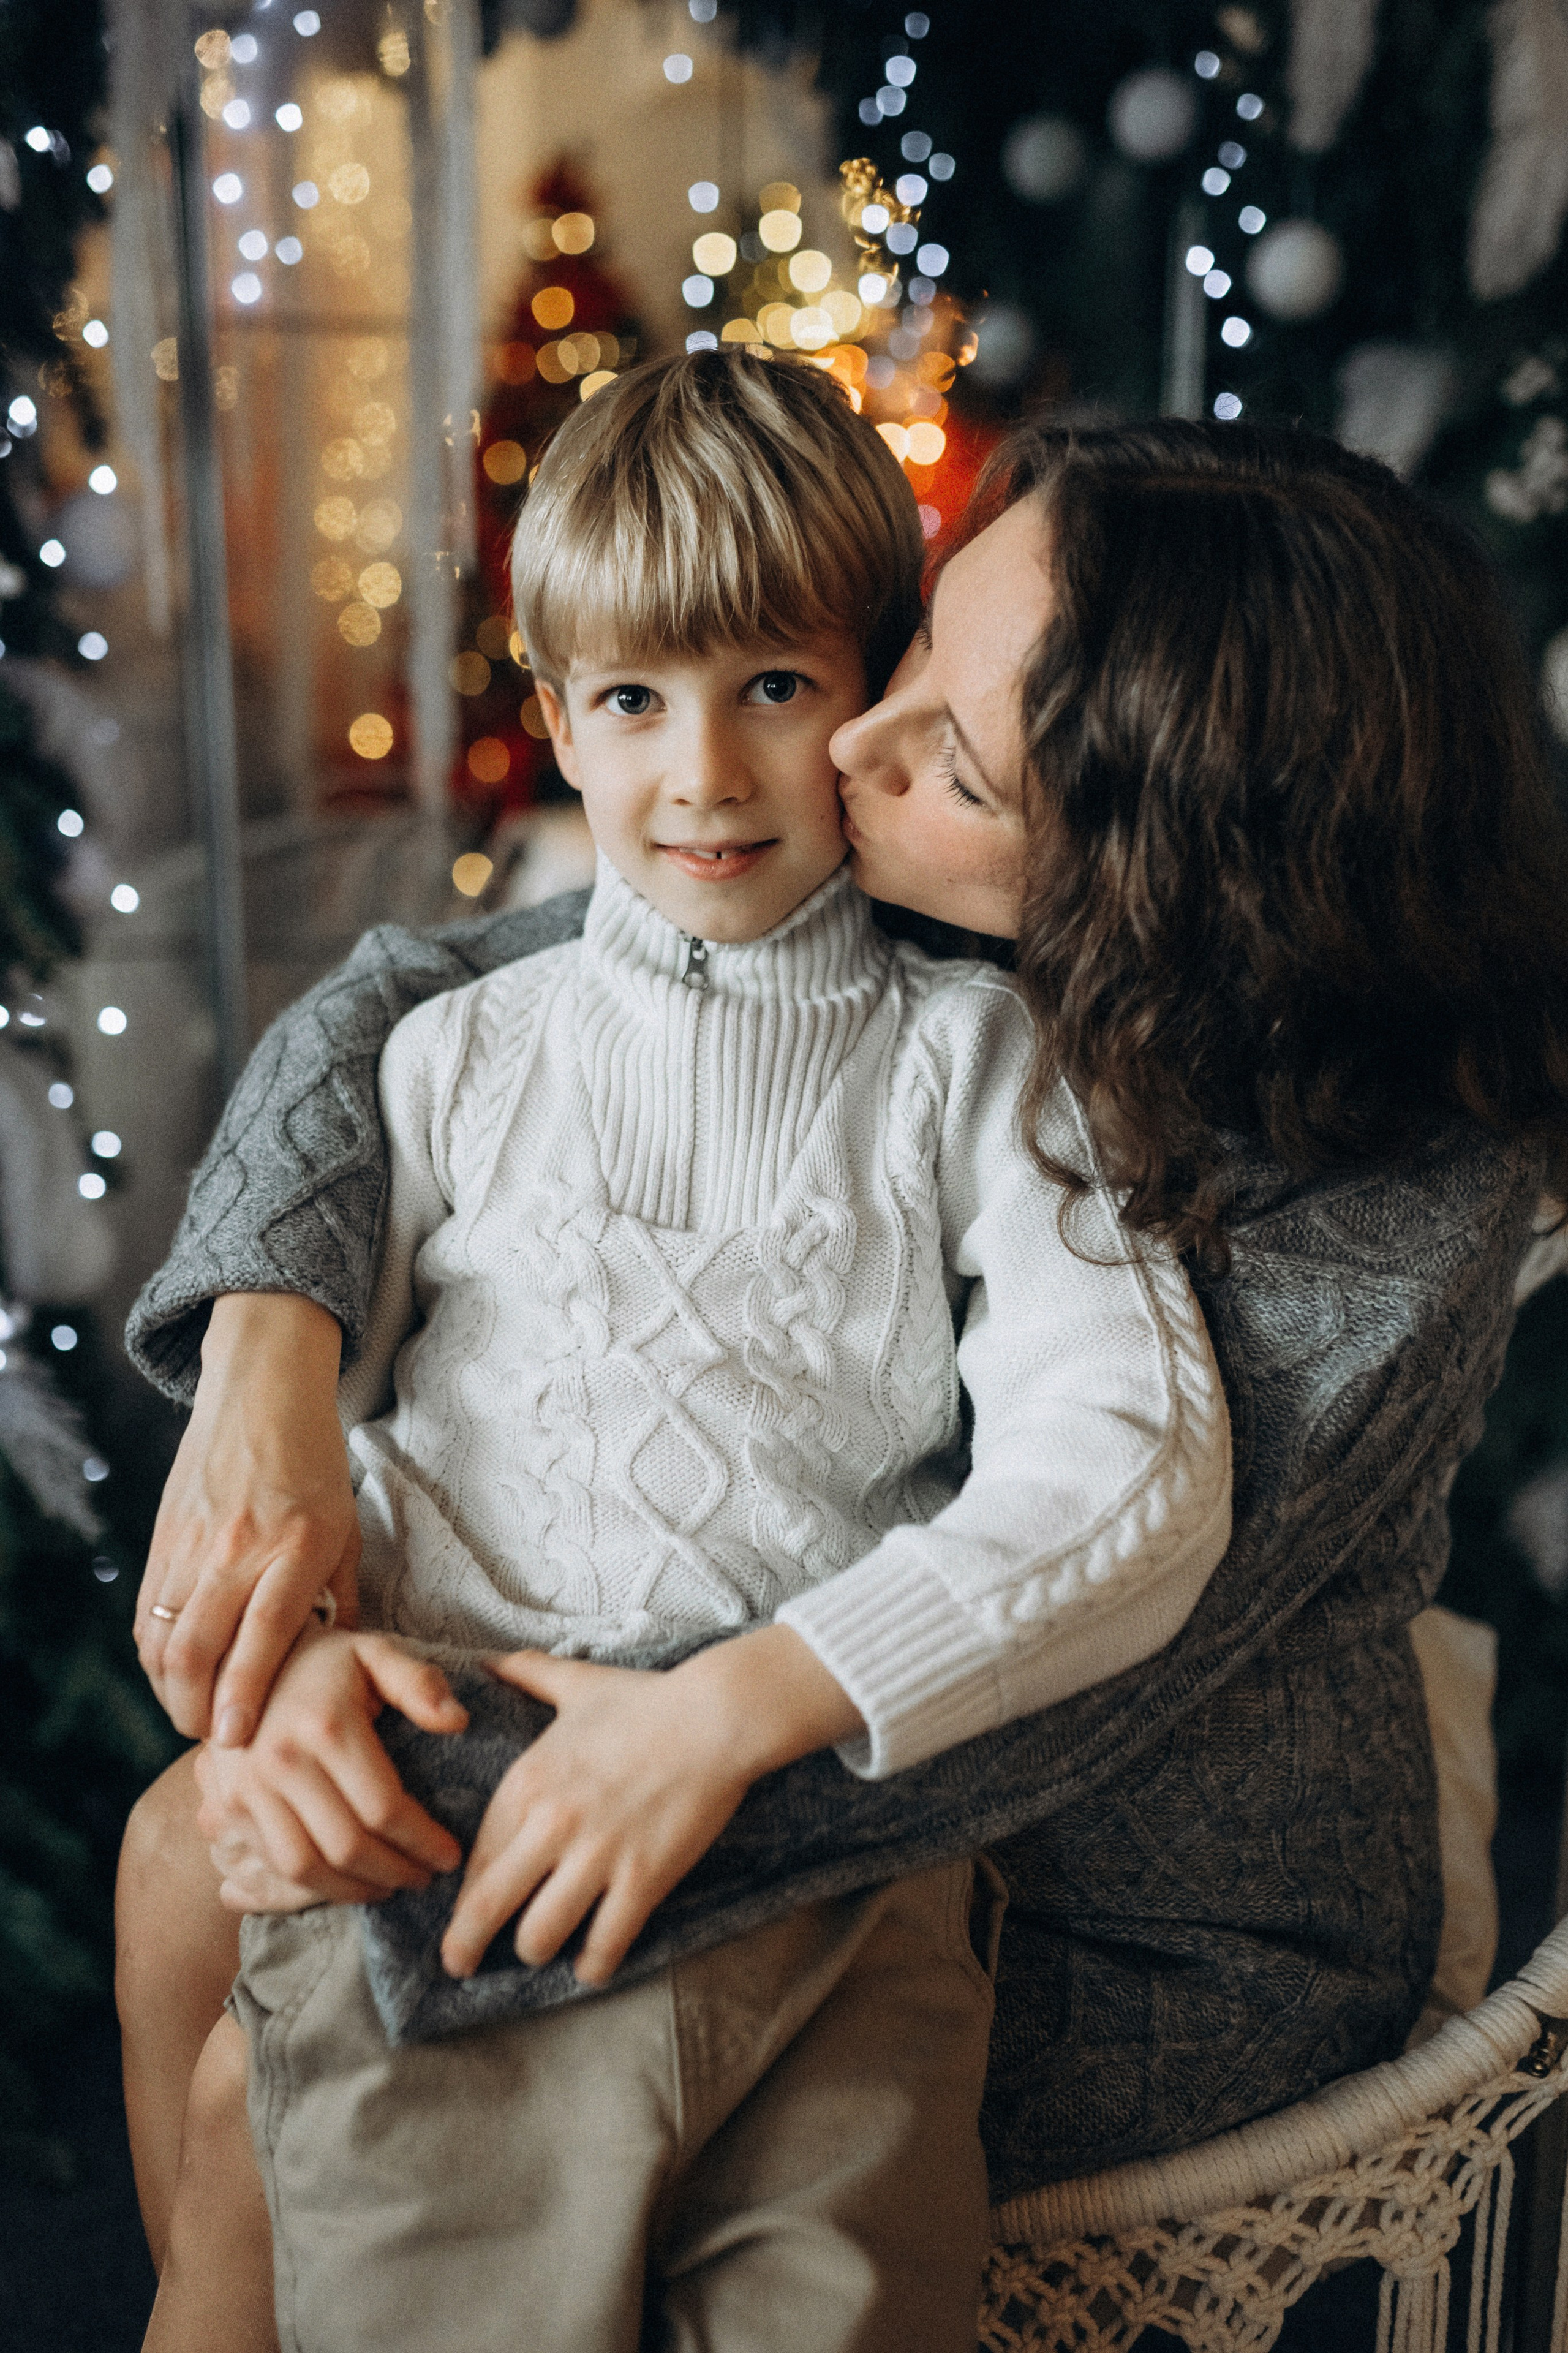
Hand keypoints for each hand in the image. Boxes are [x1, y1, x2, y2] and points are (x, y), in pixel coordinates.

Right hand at [137, 1294, 359, 1745]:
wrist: (262, 1392)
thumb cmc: (316, 1466)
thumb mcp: (346, 1531)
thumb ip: (341, 1600)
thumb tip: (344, 1664)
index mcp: (296, 1546)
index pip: (263, 1633)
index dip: (244, 1692)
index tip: (235, 1737)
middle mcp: (239, 1547)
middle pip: (200, 1646)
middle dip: (197, 1708)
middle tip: (211, 1738)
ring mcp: (193, 1542)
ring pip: (164, 1635)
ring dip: (170, 1687)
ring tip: (190, 1713)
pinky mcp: (163, 1536)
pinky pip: (148, 1610)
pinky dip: (154, 1651)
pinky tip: (170, 1672)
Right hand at [193, 1627, 467, 1910]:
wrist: (244, 1660)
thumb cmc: (325, 1662)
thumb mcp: (376, 1654)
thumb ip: (419, 1684)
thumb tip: (458, 1722)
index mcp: (327, 1726)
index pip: (384, 1807)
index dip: (423, 1841)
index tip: (450, 1856)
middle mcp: (281, 1761)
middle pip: (347, 1846)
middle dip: (395, 1873)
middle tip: (425, 1879)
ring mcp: (248, 1788)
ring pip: (306, 1867)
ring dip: (354, 1890)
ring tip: (389, 1887)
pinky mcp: (229, 1806)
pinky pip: (272, 1865)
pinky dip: (313, 1886)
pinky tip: (346, 1881)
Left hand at [441, 1624, 862, 1988]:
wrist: (716, 1717)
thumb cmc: (647, 1701)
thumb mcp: (577, 1685)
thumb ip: (527, 1674)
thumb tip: (488, 1661)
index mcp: (527, 1782)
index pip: (476, 1858)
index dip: (465, 1893)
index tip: (462, 1911)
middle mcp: (550, 1824)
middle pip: (486, 1908)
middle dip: (464, 1946)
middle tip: (460, 1966)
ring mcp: (596, 1856)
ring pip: (538, 1937)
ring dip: (535, 1951)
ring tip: (542, 1950)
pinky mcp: (642, 1880)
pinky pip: (603, 1946)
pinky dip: (592, 1965)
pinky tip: (590, 1964)